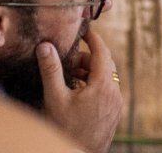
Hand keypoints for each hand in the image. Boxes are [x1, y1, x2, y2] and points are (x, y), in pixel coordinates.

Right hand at [36, 29, 122, 152]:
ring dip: (91, 72)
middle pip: (105, 63)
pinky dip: (96, 84)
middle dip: (87, 58)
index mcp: (103, 85)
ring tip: (71, 78)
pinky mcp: (114, 112)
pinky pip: (108, 89)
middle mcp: (114, 92)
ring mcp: (116, 103)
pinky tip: (79, 92)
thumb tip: (45, 46)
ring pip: (107, 77)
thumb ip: (51, 70)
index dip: (93, 39)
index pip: (102, 52)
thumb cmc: (67, 129)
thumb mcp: (55, 98)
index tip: (84, 32)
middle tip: (69, 61)